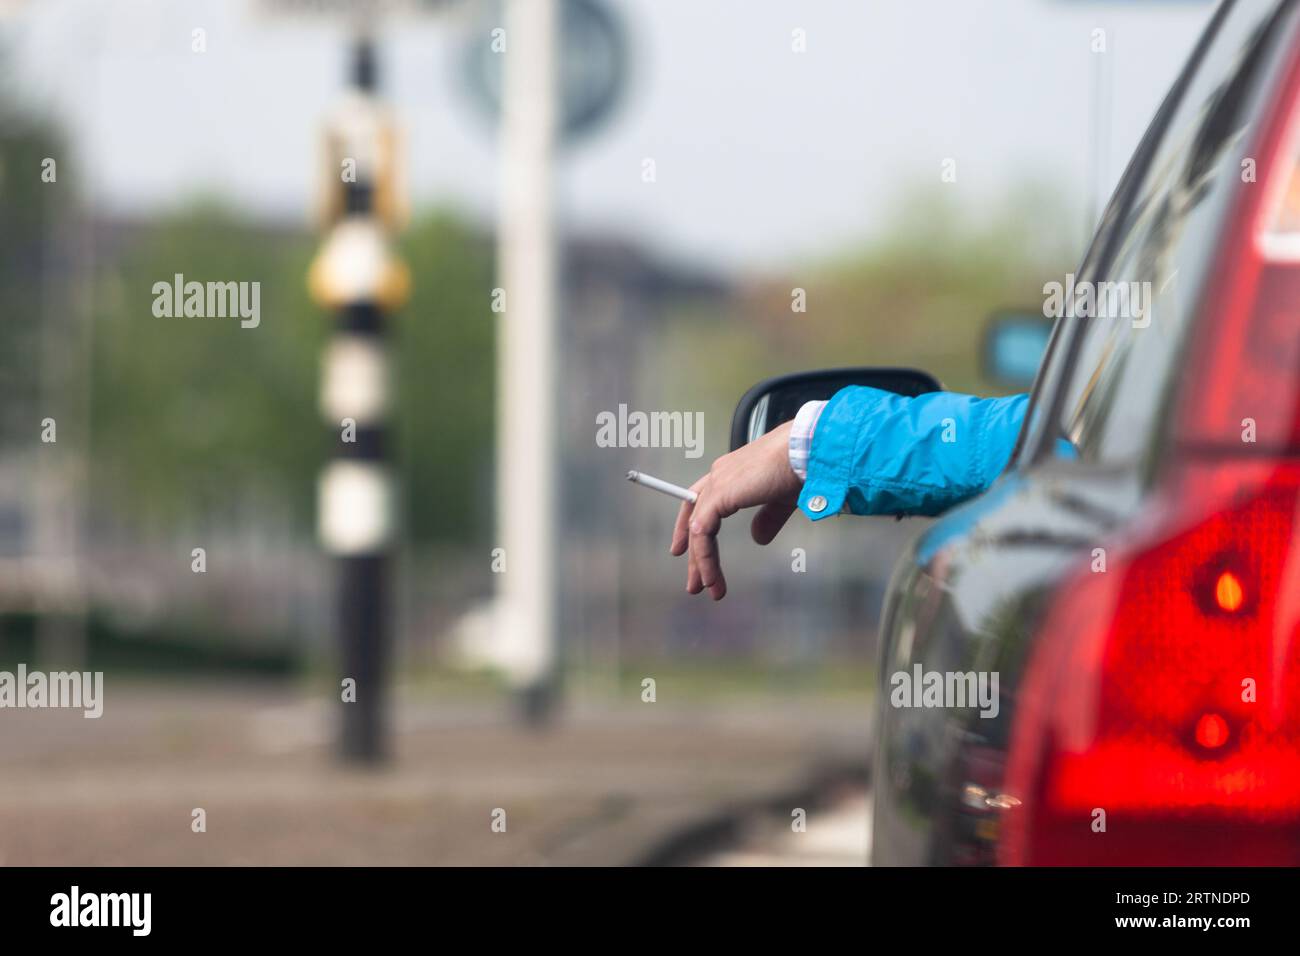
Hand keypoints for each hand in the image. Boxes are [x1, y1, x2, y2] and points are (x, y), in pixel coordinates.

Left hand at [669, 420, 802, 600]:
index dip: (690, 527)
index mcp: (730, 473)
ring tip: (707, 587)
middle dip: (695, 554)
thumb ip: (767, 519)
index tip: (684, 550)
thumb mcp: (781, 501)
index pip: (700, 501)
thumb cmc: (799, 468)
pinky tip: (710, 574)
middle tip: (697, 582)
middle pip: (694, 518)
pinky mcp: (719, 495)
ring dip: (701, 562)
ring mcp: (717, 483)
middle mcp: (719, 475)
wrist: (804, 453)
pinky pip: (702, 532)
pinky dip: (705, 556)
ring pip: (698, 529)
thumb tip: (758, 538)